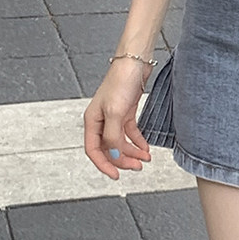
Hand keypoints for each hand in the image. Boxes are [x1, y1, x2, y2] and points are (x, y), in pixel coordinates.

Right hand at [83, 58, 152, 178]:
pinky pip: (130, 133)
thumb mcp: (115, 112)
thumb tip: (114, 155)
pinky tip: (146, 148)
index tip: (116, 176)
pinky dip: (138, 142)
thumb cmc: (121, 81)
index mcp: (92, 121)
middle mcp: (101, 121)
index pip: (93, 150)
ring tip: (145, 158)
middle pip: (109, 149)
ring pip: (120, 143)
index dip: (104, 165)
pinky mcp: (126, 113)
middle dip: (123, 160)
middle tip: (138, 167)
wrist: (135, 63)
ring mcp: (114, 117)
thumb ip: (113, 136)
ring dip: (132, 152)